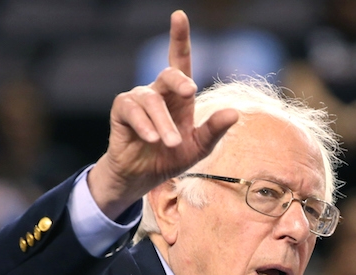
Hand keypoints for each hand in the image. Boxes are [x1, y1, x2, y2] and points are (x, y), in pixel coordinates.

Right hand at [87, 10, 238, 218]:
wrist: (143, 177)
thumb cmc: (171, 157)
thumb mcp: (199, 147)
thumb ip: (215, 130)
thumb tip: (234, 113)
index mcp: (179, 96)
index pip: (180, 61)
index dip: (179, 38)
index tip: (179, 16)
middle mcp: (158, 92)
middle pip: (168, 74)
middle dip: (179, 80)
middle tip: (190, 92)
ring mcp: (138, 99)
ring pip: (152, 100)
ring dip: (164, 123)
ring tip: (171, 143)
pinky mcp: (121, 111)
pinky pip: (132, 110)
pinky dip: (145, 125)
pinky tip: (152, 139)